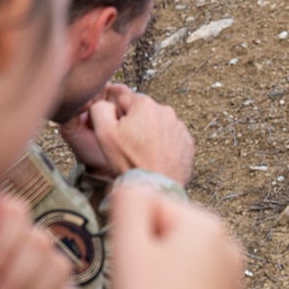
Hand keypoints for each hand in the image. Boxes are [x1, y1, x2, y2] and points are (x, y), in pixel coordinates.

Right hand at [60, 84, 194, 185]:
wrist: (154, 188)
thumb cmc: (129, 162)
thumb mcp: (104, 132)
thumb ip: (101, 108)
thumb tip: (106, 103)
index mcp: (145, 105)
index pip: (124, 99)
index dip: (116, 115)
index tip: (116, 131)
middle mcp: (166, 111)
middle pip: (142, 112)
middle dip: (134, 124)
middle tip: (128, 146)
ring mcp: (179, 128)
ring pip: (158, 125)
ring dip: (150, 135)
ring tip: (142, 155)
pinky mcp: (188, 144)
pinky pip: (171, 140)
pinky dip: (163, 146)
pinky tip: (155, 159)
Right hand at [108, 183, 242, 288]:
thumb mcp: (128, 247)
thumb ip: (129, 201)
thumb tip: (134, 186)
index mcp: (207, 225)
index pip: (149, 208)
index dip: (131, 237)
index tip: (135, 270)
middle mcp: (229, 244)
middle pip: (167, 232)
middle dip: (149, 254)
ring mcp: (234, 275)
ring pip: (179, 259)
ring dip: (162, 275)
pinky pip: (193, 284)